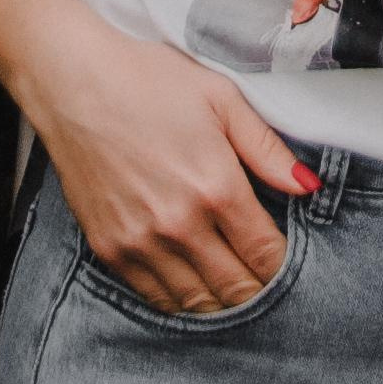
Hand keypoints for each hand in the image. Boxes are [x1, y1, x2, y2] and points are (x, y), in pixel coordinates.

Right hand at [26, 5, 318, 313]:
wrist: (75, 83)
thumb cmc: (150, 80)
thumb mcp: (220, 98)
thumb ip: (266, 148)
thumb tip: (307, 187)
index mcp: (215, 186)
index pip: (265, 255)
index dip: (282, 264)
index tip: (282, 254)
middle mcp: (180, 225)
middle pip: (235, 289)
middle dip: (257, 286)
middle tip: (261, 271)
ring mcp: (141, 243)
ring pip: (197, 303)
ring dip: (221, 299)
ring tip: (230, 277)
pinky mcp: (109, 249)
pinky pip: (155, 298)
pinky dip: (180, 298)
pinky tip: (191, 278)